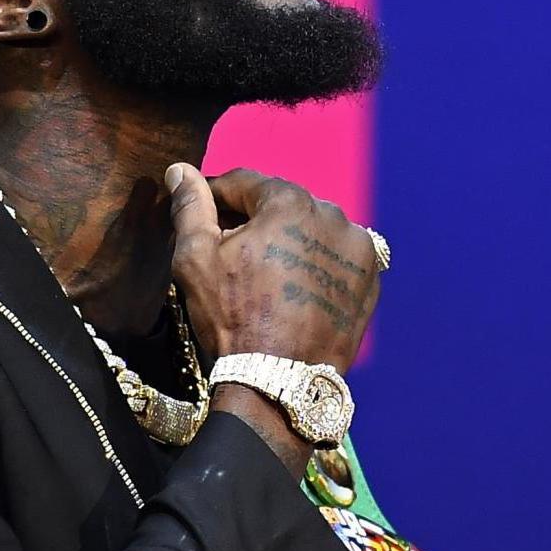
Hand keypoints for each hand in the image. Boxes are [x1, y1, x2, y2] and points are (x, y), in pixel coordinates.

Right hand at [166, 164, 379, 371]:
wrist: (279, 380)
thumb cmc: (232, 316)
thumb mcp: (196, 257)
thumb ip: (191, 206)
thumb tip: (180, 170)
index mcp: (291, 202)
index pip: (246, 183)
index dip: (217, 195)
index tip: (202, 211)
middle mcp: (334, 216)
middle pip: (282, 204)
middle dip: (254, 218)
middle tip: (229, 247)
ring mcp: (358, 249)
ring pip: (311, 229)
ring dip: (288, 239)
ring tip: (262, 272)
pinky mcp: (369, 279)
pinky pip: (334, 257)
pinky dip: (315, 262)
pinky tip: (292, 286)